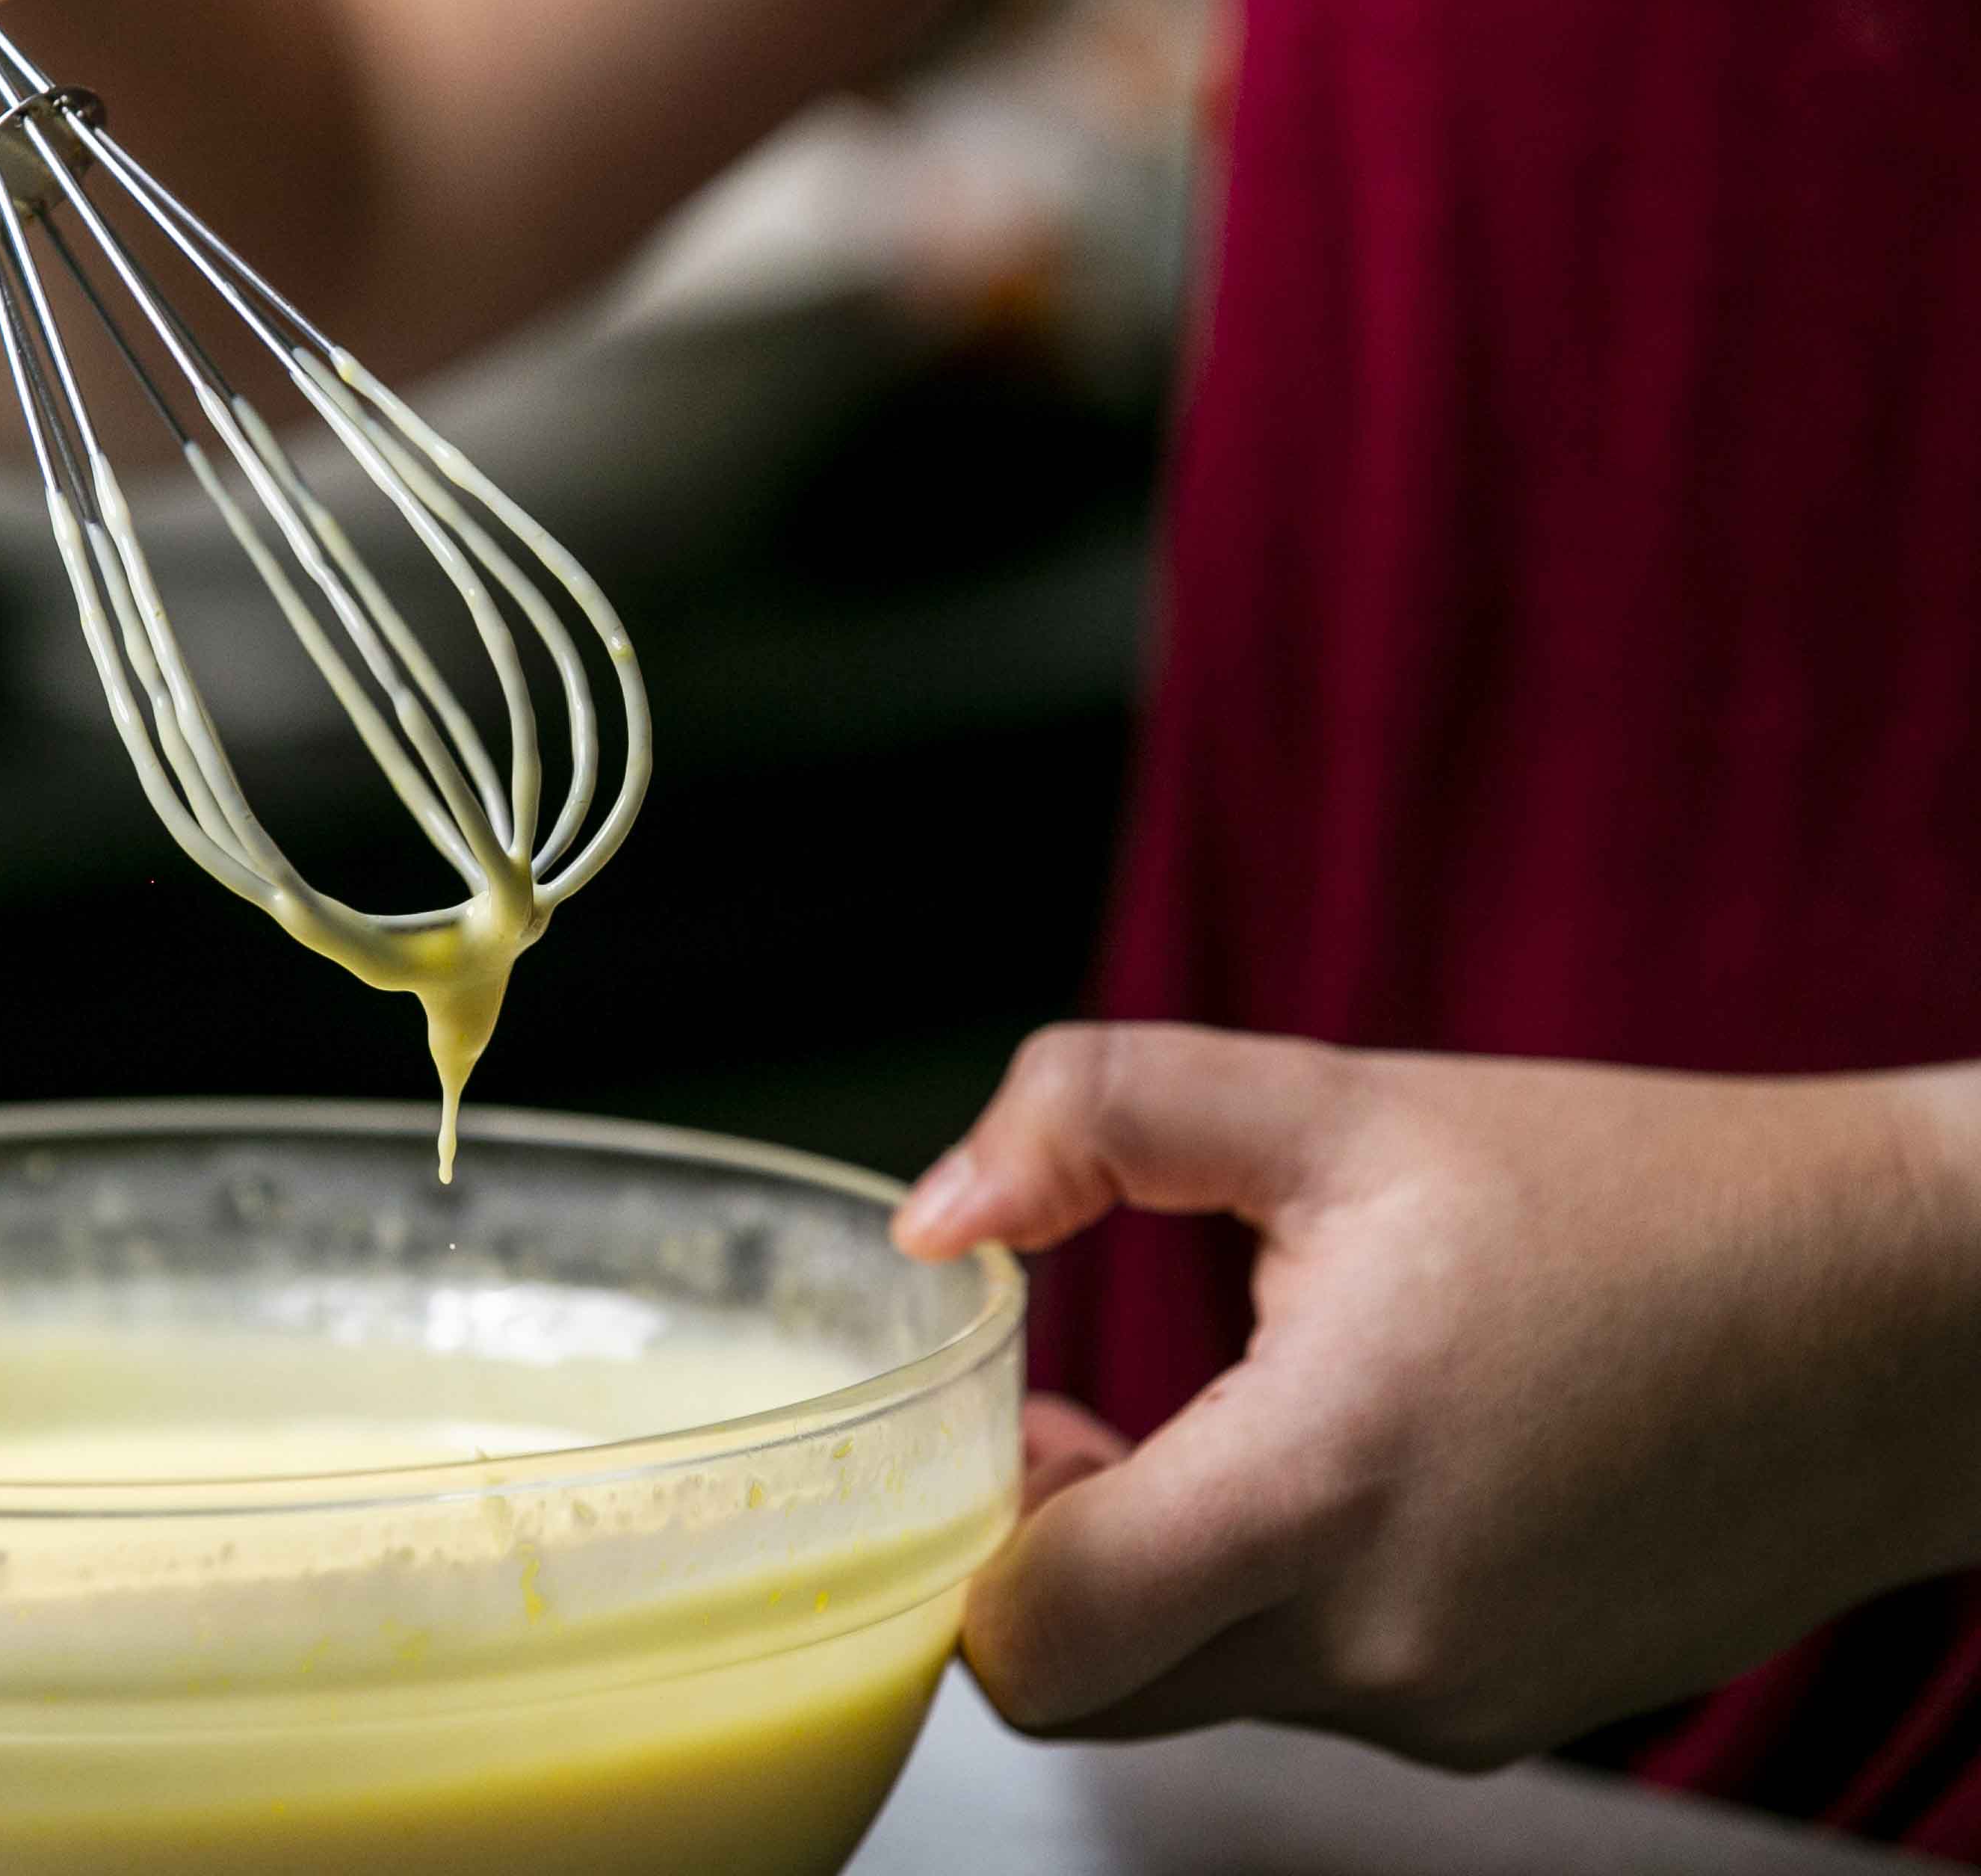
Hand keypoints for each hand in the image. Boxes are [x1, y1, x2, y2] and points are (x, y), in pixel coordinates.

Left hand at [896, 1024, 1980, 1767]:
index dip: (965, 1532)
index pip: (1026, 1639)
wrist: (1906, 1313)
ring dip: (1173, 1574)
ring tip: (1245, 1409)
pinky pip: (1324, 1688)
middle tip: (1089, 1419)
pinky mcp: (1512, 1720)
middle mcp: (1380, 1646)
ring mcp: (1454, 1705)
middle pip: (1090, 1687)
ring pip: (1203, 1687)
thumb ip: (1095, 1116)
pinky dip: (1290, 1601)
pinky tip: (1362, 1466)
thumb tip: (935, 1216)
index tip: (1010, 1417)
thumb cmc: (1635, 1193)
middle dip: (1047, 1564)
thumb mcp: (1340, 1099)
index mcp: (1318, 1492)